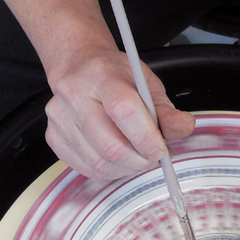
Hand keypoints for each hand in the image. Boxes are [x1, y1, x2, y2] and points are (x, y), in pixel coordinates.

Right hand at [44, 44, 194, 179]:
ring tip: (138, 156)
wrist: (79, 68)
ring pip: (100, 164)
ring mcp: (59, 118)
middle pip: (111, 147)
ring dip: (128, 169)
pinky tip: (119, 158)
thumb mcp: (147, 85)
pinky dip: (111, 171)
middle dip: (141, 161)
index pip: (124, 111)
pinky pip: (88, 169)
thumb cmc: (116, 77)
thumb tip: (185, 127)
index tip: (161, 150)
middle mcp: (73, 94)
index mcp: (100, 74)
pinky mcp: (54, 138)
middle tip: (154, 157)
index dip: (147, 138)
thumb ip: (166, 111)